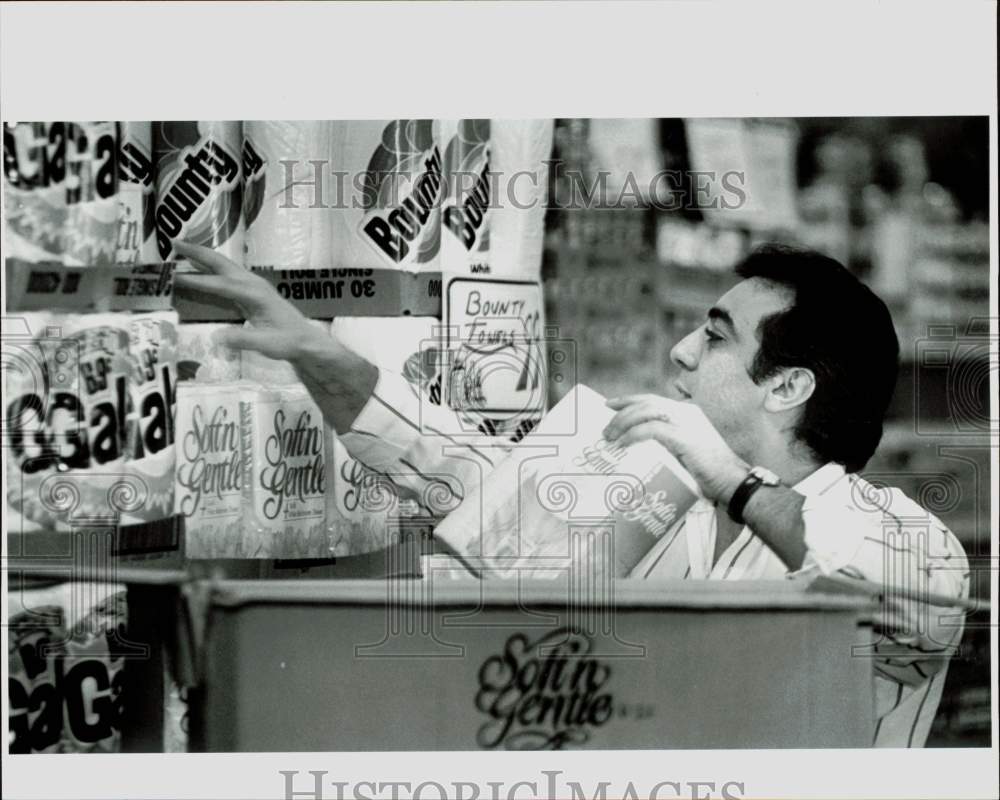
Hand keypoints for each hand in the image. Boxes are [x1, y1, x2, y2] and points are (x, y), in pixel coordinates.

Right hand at [172, 241, 320, 359]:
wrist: (305, 340)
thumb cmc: (288, 342)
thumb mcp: (267, 345)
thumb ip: (243, 339)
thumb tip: (216, 337)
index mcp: (256, 295)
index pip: (221, 285)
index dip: (197, 281)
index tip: (174, 276)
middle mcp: (253, 284)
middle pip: (221, 263)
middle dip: (197, 252)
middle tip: (173, 242)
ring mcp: (252, 286)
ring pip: (223, 266)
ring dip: (201, 257)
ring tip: (178, 248)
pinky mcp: (251, 291)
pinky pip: (225, 276)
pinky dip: (209, 268)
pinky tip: (197, 268)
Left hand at [603, 394, 747, 502]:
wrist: (735, 483)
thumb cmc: (710, 474)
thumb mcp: (686, 453)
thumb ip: (667, 445)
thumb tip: (640, 450)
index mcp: (687, 413)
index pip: (653, 400)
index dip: (629, 400)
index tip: (610, 406)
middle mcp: (686, 413)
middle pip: (646, 402)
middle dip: (621, 411)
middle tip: (605, 427)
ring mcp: (687, 424)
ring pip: (646, 412)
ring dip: (623, 422)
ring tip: (610, 437)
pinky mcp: (685, 438)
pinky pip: (652, 430)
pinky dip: (634, 435)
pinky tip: (624, 443)